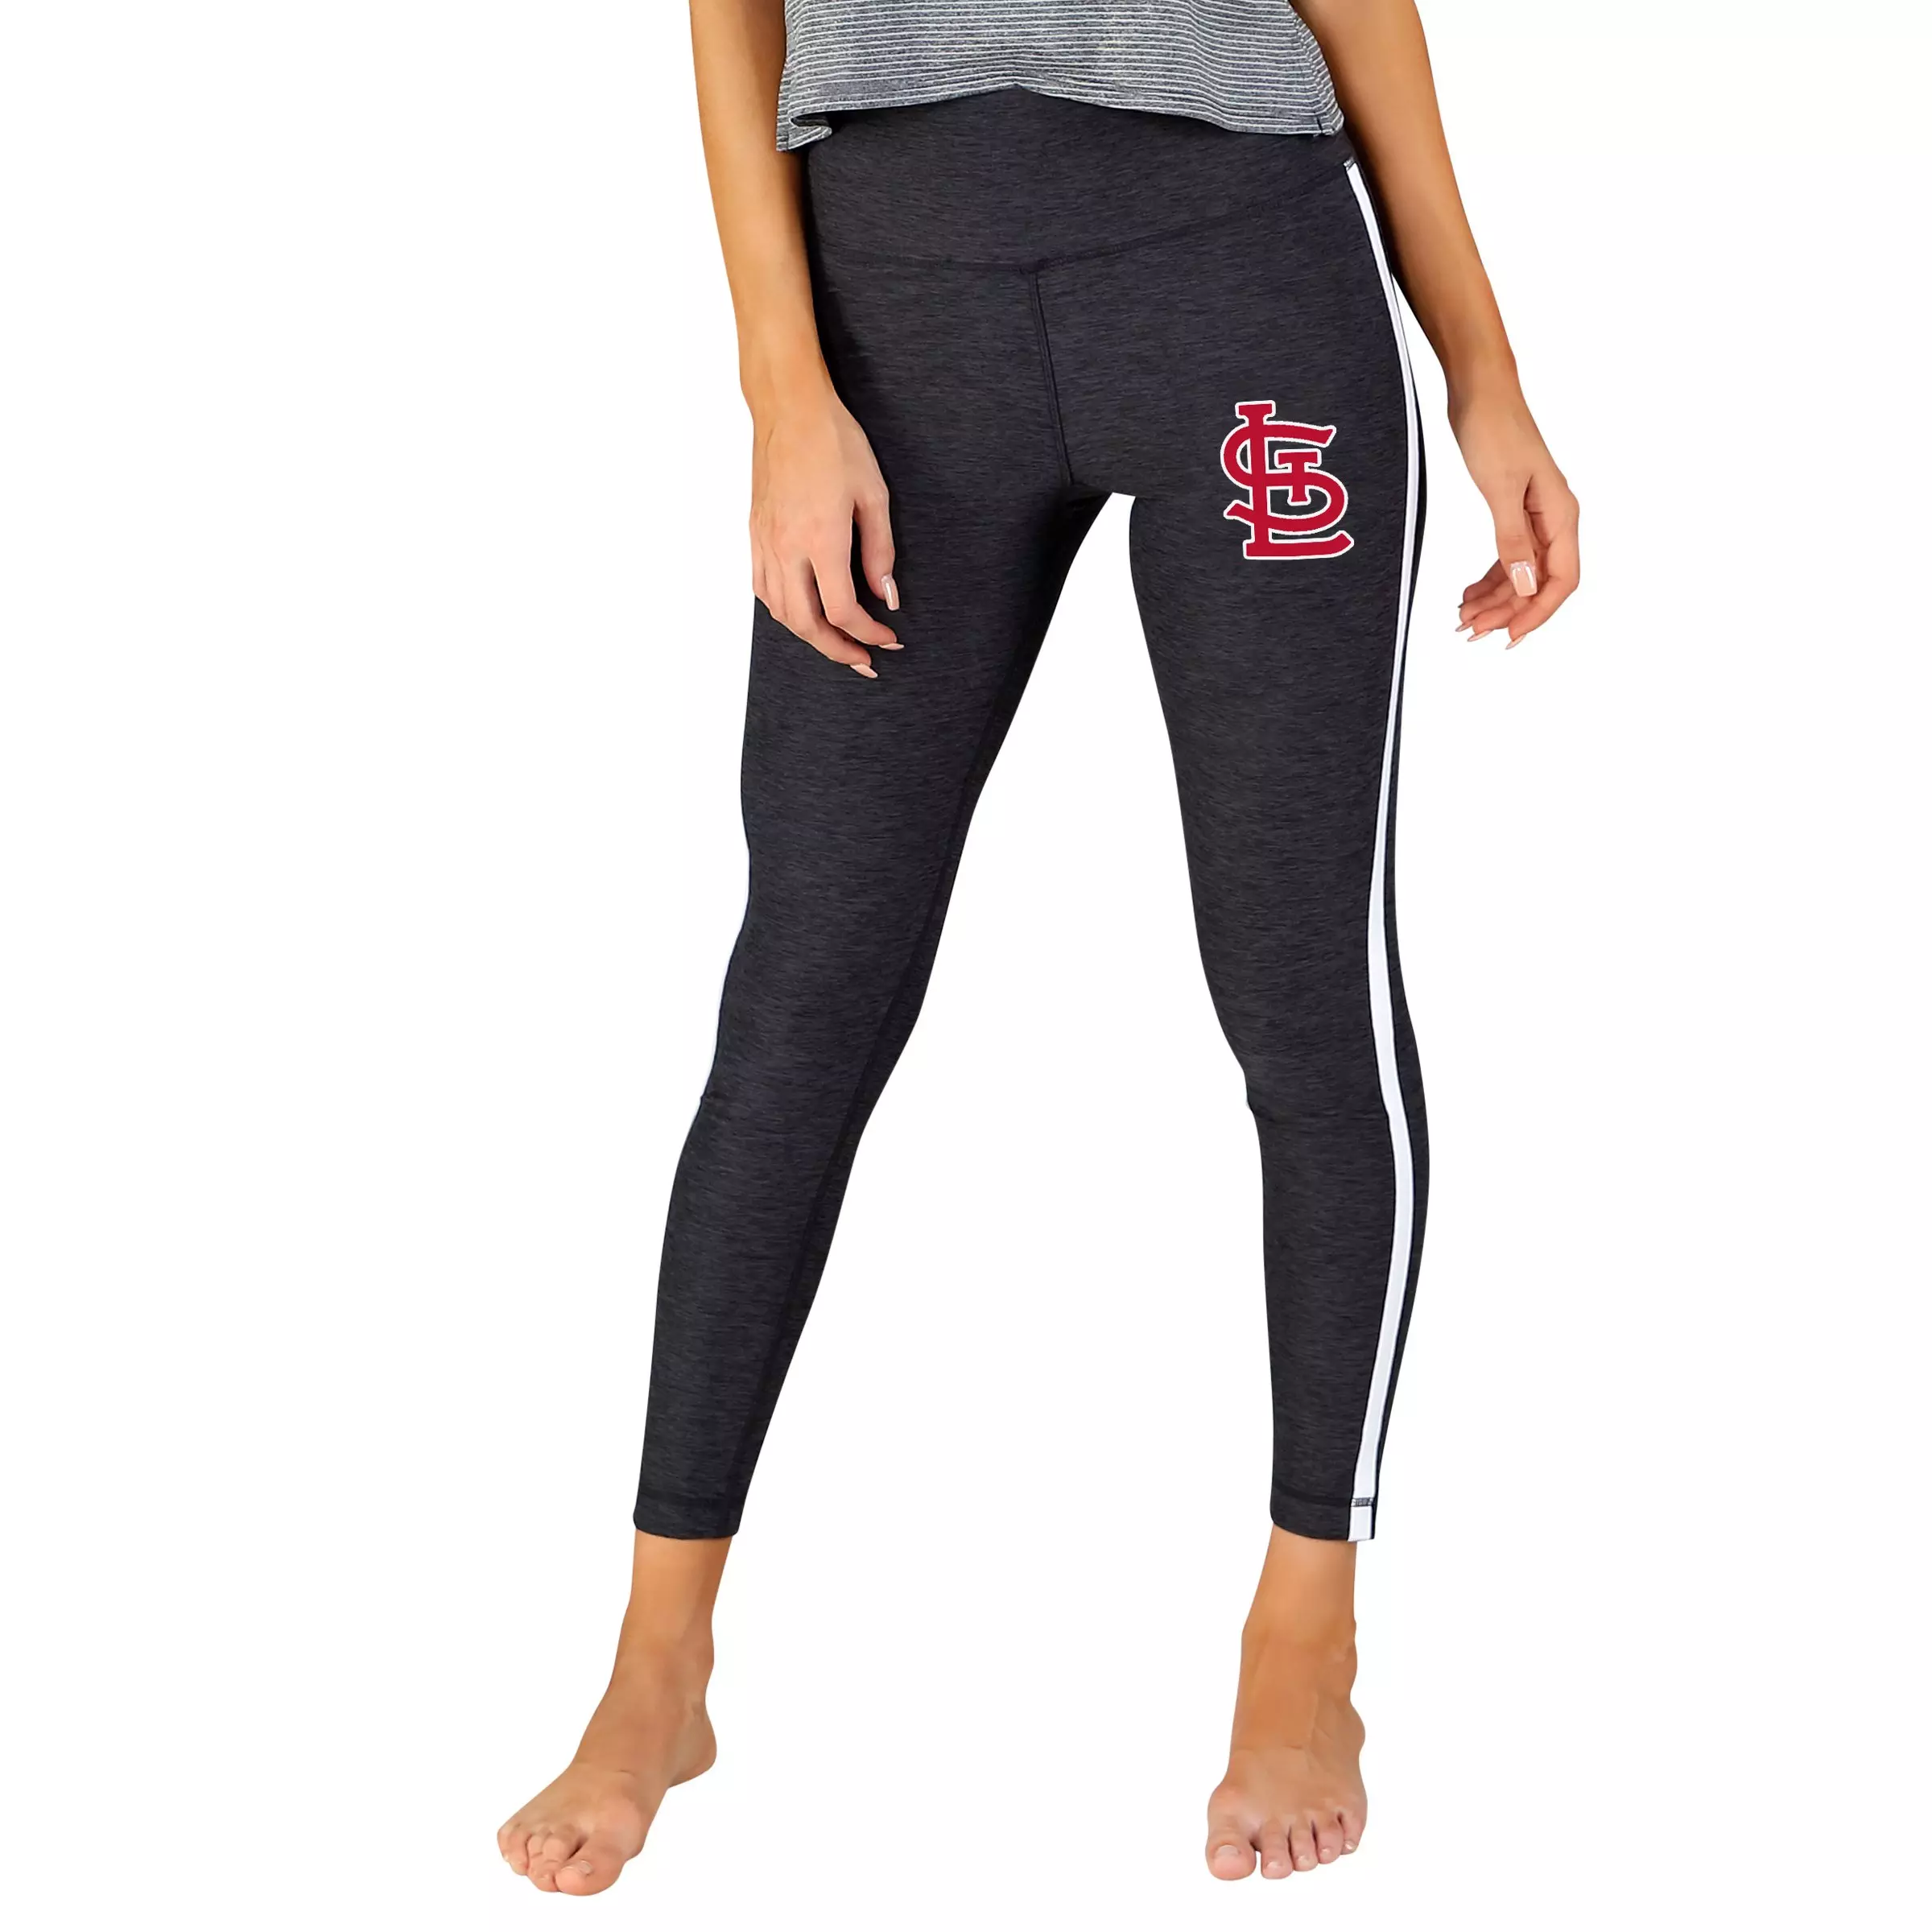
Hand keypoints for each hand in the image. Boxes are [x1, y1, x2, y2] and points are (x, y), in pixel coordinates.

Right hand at [749, 380, 899, 677]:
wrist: (789, 410)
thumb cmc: (834, 442)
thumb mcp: (874, 495)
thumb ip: (880, 550)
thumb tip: (887, 595)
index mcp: (821, 538)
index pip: (841, 610)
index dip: (867, 634)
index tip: (888, 639)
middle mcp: (787, 547)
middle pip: (807, 623)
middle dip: (837, 650)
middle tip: (863, 661)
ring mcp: (766, 543)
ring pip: (781, 612)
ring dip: (810, 636)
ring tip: (837, 643)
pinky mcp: (755, 535)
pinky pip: (765, 589)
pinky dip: (785, 611)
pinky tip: (804, 613)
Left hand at [1450, 383, 1578, 647]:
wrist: (1479, 392)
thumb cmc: (1493, 429)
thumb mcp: (1500, 488)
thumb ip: (1512, 540)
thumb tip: (1527, 585)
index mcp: (1560, 514)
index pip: (1561, 580)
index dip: (1538, 613)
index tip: (1510, 636)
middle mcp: (1553, 519)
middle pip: (1538, 582)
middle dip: (1507, 611)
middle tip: (1471, 633)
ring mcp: (1534, 516)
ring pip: (1521, 573)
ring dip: (1495, 599)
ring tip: (1463, 620)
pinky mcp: (1513, 510)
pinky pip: (1508, 556)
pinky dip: (1489, 579)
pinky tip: (1467, 595)